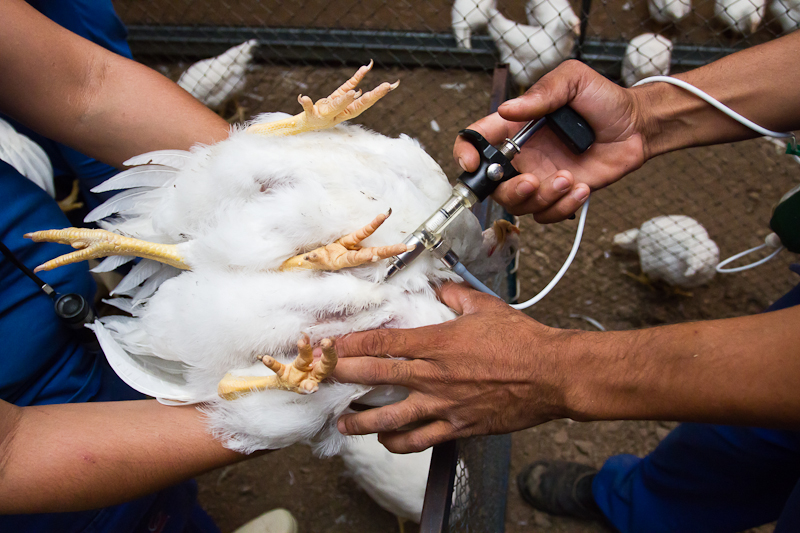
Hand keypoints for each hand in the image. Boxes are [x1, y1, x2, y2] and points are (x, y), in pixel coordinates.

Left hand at [333, 283, 576, 452]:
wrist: (551, 375)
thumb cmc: (521, 340)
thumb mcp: (486, 307)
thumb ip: (456, 295)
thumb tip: (439, 285)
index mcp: (438, 342)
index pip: (382, 343)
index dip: (351, 345)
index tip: (330, 346)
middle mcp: (434, 375)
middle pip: (375, 377)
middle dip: (342, 376)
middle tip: (320, 376)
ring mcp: (443, 405)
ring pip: (389, 418)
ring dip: (360, 420)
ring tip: (343, 421)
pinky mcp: (457, 428)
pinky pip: (419, 440)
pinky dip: (397, 443)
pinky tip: (385, 440)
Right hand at [454, 60, 648, 222]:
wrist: (636, 125)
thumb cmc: (602, 99)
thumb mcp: (572, 80)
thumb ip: (541, 93)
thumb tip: (508, 110)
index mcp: (515, 128)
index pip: (476, 141)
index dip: (465, 153)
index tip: (472, 164)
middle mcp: (522, 157)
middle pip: (492, 186)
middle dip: (508, 190)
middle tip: (532, 181)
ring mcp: (540, 178)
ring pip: (519, 205)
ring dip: (542, 198)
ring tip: (569, 178)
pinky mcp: (560, 195)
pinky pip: (547, 215)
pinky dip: (563, 206)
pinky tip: (582, 188)